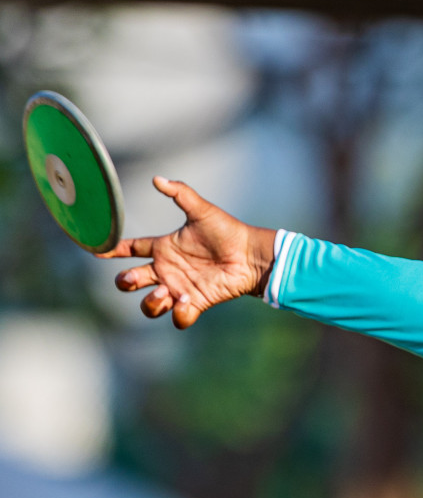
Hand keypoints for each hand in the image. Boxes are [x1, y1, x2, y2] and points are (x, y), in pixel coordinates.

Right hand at [97, 176, 276, 328]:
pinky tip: (187, 301)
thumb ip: (180, 193)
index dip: (112, 250)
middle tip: (138, 278)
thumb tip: (157, 178)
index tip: (97, 250)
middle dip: (126, 282)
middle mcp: (167, 270)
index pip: (130, 249)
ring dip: (150, 302)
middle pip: (131, 281)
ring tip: (164, 293)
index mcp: (164, 248)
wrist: (251, 254)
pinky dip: (178, 314)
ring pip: (149, 305)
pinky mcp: (195, 303)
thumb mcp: (201, 210)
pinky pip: (178, 318)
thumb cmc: (228, 231)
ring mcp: (179, 288)